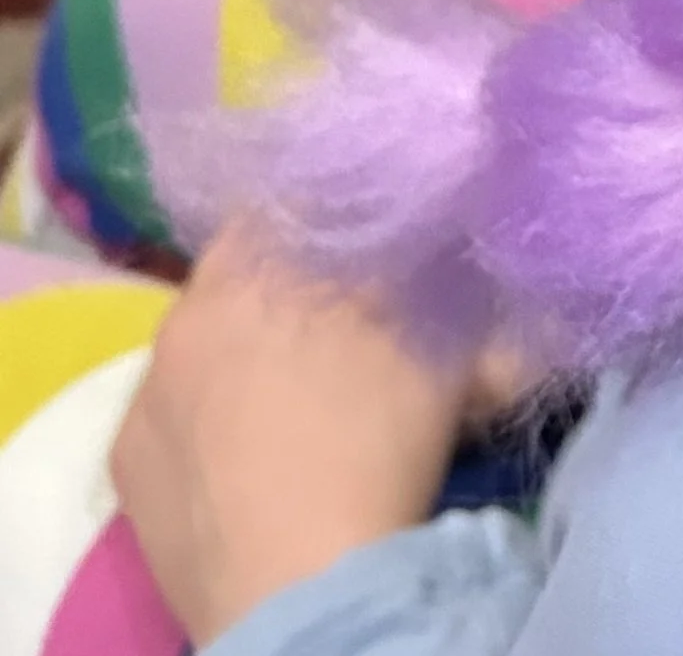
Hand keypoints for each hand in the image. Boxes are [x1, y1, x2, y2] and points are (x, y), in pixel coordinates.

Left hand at [111, 223, 469, 645]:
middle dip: (284, 285)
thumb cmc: (378, 447)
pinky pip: (169, 414)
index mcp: (255, 262)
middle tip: (341, 320)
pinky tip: (246, 455)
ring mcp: (142, 392)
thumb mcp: (440, 338)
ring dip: (241, 351)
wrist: (303, 589)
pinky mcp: (123, 463)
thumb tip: (451, 250)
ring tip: (294, 397)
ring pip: (199, 344)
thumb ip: (436, 276)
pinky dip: (204, 419)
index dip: (336, 215)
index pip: (290, 202)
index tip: (371, 243)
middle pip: (238, 271)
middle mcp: (182, 312)